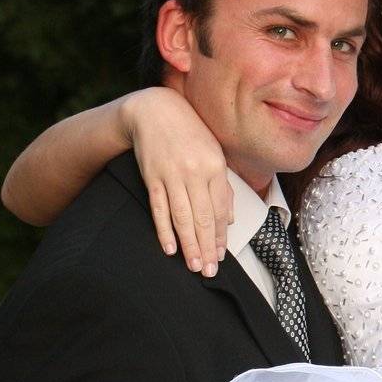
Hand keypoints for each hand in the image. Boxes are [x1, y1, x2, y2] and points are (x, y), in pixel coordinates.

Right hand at [119, 88, 233, 275]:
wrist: (154, 110)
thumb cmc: (189, 133)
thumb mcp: (213, 153)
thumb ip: (222, 187)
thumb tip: (229, 220)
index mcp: (215, 166)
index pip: (219, 210)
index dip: (219, 236)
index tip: (220, 256)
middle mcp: (195, 172)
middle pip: (202, 218)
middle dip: (206, 247)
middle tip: (209, 271)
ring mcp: (172, 174)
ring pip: (182, 217)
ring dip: (189, 245)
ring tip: (194, 266)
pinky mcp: (152, 176)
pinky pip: (159, 208)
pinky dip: (164, 230)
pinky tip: (169, 248)